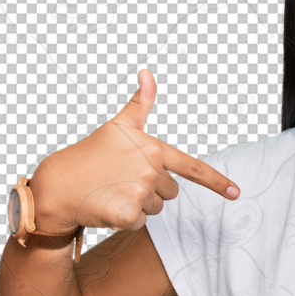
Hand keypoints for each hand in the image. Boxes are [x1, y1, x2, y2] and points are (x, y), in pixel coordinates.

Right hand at [27, 69, 240, 233]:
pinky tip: (107, 205)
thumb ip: (140, 103)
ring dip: (138, 204)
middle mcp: (149, 169)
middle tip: (121, 179)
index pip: (192, 167)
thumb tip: (147, 72)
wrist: (57, 184)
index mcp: (152, 148)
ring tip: (112, 190)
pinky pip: (141, 223)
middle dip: (150, 189)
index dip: (217, 181)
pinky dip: (125, 219)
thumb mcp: (117, 126)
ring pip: (156, 208)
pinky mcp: (127, 214)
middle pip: (170, 192)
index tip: (237, 193)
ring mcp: (138, 192)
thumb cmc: (90, 154)